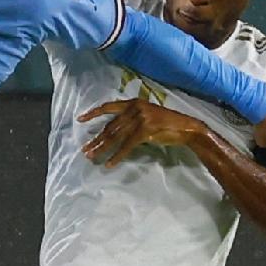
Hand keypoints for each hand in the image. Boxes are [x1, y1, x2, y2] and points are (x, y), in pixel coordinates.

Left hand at [79, 99, 208, 167]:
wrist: (186, 128)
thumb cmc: (167, 124)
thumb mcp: (147, 116)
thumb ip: (131, 120)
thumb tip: (113, 132)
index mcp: (133, 102)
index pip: (109, 107)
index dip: (93, 113)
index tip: (80, 119)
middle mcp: (135, 108)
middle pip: (110, 126)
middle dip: (96, 139)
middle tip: (85, 150)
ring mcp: (140, 118)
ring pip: (115, 137)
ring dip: (102, 149)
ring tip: (92, 157)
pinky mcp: (145, 131)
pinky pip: (126, 146)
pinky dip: (117, 156)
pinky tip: (109, 163)